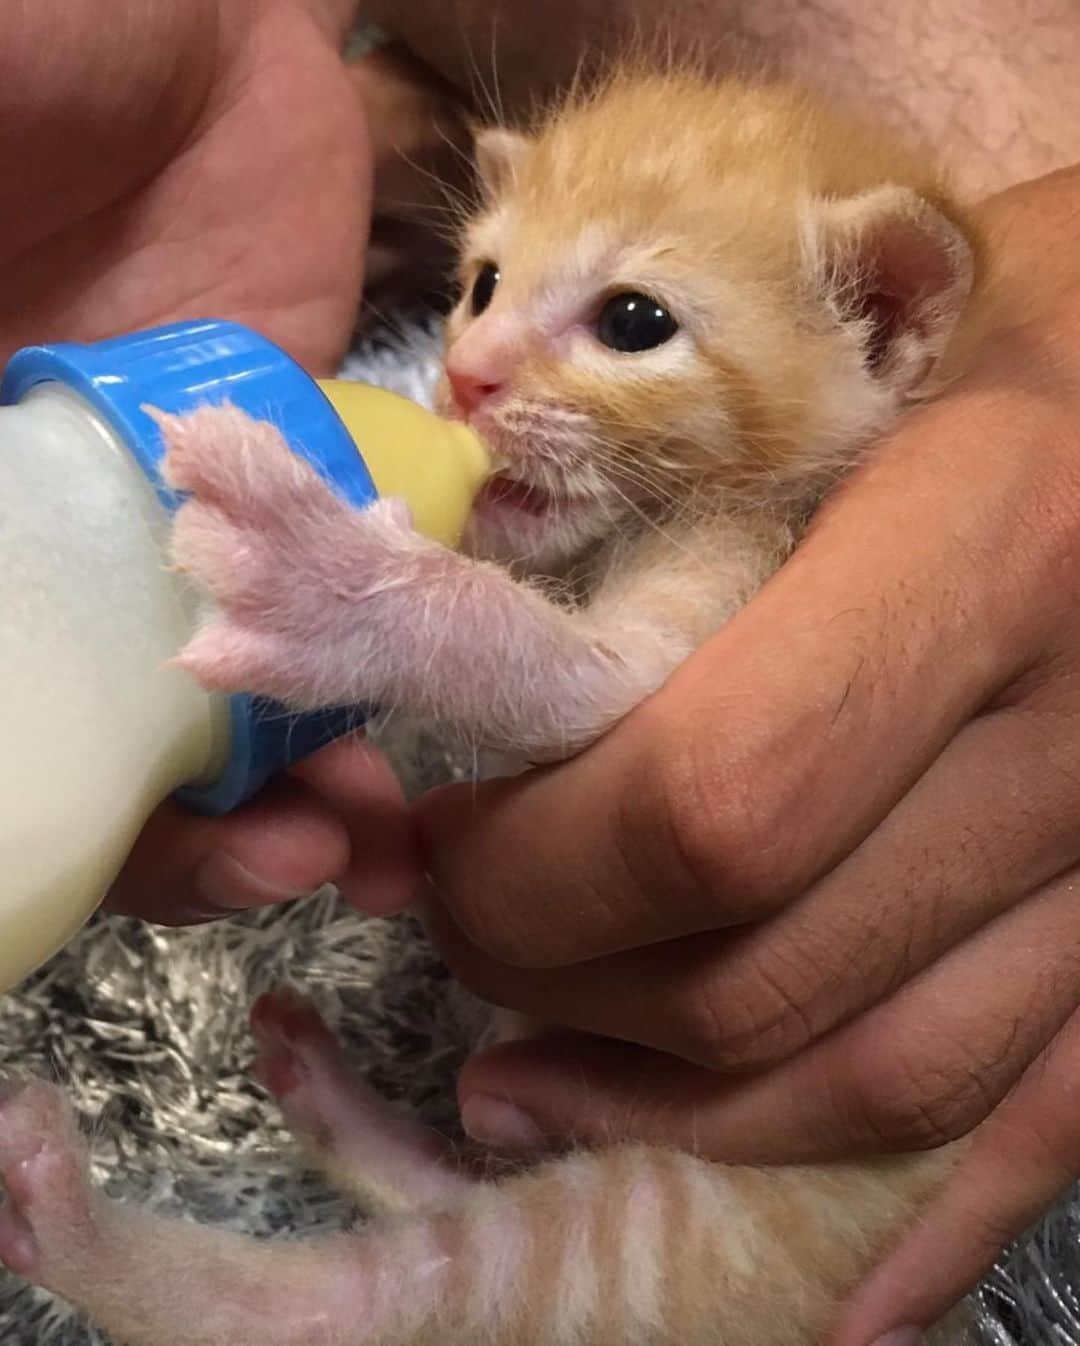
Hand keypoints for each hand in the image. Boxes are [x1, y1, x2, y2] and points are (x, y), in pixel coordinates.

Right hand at [2, 0, 421, 920]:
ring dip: (289, 777)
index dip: (64, 785)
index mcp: (5, 509)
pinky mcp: (287, 492)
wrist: (181, 34)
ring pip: (228, 700)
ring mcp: (176, 532)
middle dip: (194, 823)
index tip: (141, 841)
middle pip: (115, 736)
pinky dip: (353, 674)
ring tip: (363, 834)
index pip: (31, 698)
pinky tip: (405, 715)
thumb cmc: (32, 71)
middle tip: (292, 864)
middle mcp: (67, 547)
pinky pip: (326, 616)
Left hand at [416, 164, 1079, 1340]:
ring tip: (536, 1083)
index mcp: (985, 550)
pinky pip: (1054, 1120)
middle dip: (565, 981)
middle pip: (773, 965)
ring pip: (887, 1074)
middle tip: (466, 933)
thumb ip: (672, 494)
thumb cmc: (1018, 312)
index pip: (713, 802)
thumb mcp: (850, 348)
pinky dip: (929, 1223)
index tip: (440, 841)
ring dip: (681, 1108)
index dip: (540, 868)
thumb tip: (473, 634)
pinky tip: (833, 1309)